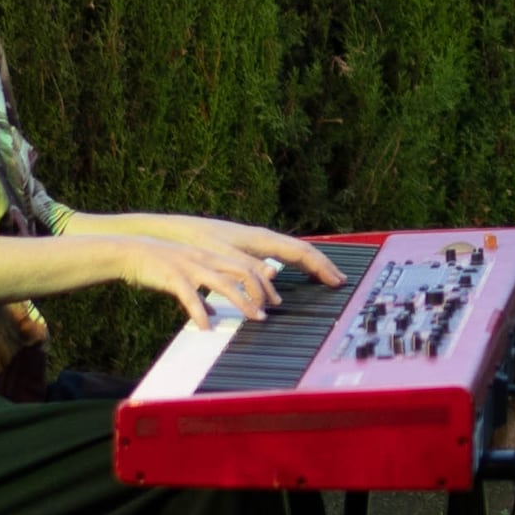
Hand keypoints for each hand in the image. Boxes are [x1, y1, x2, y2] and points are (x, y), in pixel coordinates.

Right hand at [107, 235, 279, 328]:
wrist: (130, 252)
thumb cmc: (158, 265)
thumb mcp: (185, 273)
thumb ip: (201, 291)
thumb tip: (211, 313)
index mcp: (210, 256)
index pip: (246, 265)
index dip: (262, 282)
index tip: (272, 300)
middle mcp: (205, 259)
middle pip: (242, 271)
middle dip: (259, 291)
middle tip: (267, 312)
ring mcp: (190, 267)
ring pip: (224, 283)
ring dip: (242, 301)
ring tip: (253, 317)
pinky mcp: (173, 277)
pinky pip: (191, 297)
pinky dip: (200, 312)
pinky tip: (206, 328)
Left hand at [177, 214, 341, 287]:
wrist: (176, 233)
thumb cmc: (198, 242)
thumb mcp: (223, 257)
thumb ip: (249, 267)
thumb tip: (275, 275)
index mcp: (263, 239)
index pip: (302, 251)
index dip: (322, 266)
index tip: (337, 280)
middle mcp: (264, 239)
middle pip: (302, 251)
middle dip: (322, 265)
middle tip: (339, 281)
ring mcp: (258, 242)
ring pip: (292, 253)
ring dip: (310, 265)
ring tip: (323, 278)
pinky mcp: (248, 247)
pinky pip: (281, 256)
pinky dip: (294, 266)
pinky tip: (293, 275)